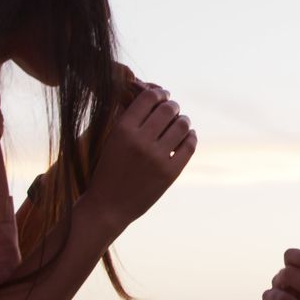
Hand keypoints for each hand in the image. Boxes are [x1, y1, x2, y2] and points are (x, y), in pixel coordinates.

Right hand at [85, 86, 196, 228]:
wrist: (108, 206)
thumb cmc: (109, 170)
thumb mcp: (112, 140)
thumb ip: (130, 119)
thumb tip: (154, 95)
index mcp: (122, 130)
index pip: (148, 98)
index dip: (159, 93)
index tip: (162, 95)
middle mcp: (140, 141)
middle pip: (167, 109)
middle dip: (172, 106)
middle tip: (172, 109)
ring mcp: (157, 157)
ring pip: (182, 124)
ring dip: (183, 120)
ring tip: (180, 122)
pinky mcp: (170, 172)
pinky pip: (189, 145)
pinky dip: (191, 137)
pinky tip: (188, 136)